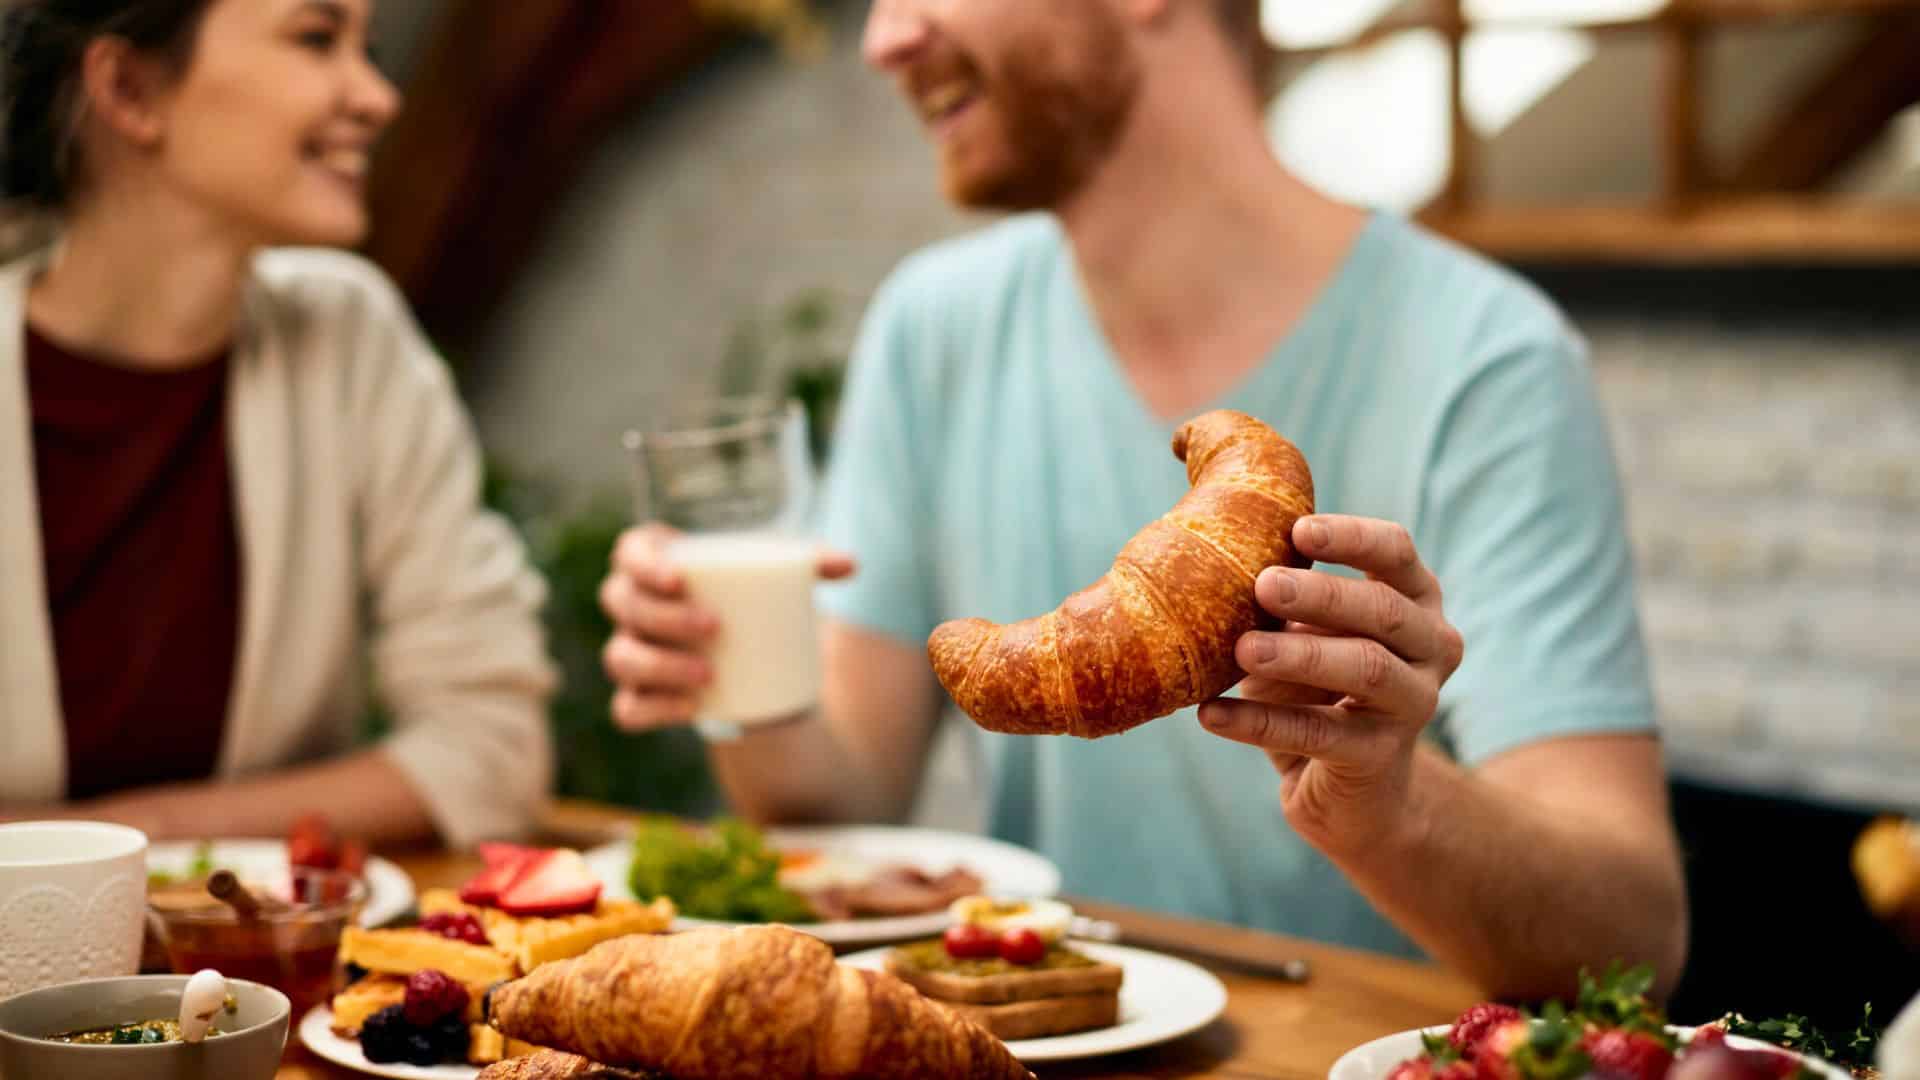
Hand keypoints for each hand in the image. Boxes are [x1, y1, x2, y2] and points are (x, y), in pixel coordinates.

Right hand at [599, 524, 854, 730]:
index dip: (641, 562)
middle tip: (714, 625)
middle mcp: (633, 606)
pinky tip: (690, 708)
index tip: (678, 577)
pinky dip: (655, 708)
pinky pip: (627, 709)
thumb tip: (850, 564)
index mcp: (656, 563)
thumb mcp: (780, 581)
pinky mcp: (640, 696)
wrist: (752, 663)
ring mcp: (631, 652)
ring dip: (659, 665)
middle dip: (664, 615)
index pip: (629, 551)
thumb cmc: (753, 604)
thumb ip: (813, 565)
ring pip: (620, 657)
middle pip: (624, 603)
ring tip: (708, 673)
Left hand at [1198, 514, 1464, 855]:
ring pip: (1366, 667)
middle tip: (1262, 585)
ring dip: (1300, 654)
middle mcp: (1431, 646)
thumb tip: (1222, 573)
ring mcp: (1416, 703)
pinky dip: (1259, 722)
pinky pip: (1320, 733)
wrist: (1353, 791)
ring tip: (1242, 649)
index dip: (1351, 537)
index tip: (1298, 531)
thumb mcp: (1306, 635)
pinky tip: (1211, 713)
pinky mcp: (1382, 756)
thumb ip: (1285, 604)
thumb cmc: (1320, 688)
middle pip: (1383, 609)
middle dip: (1322, 595)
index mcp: (1415, 600)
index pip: (1395, 552)